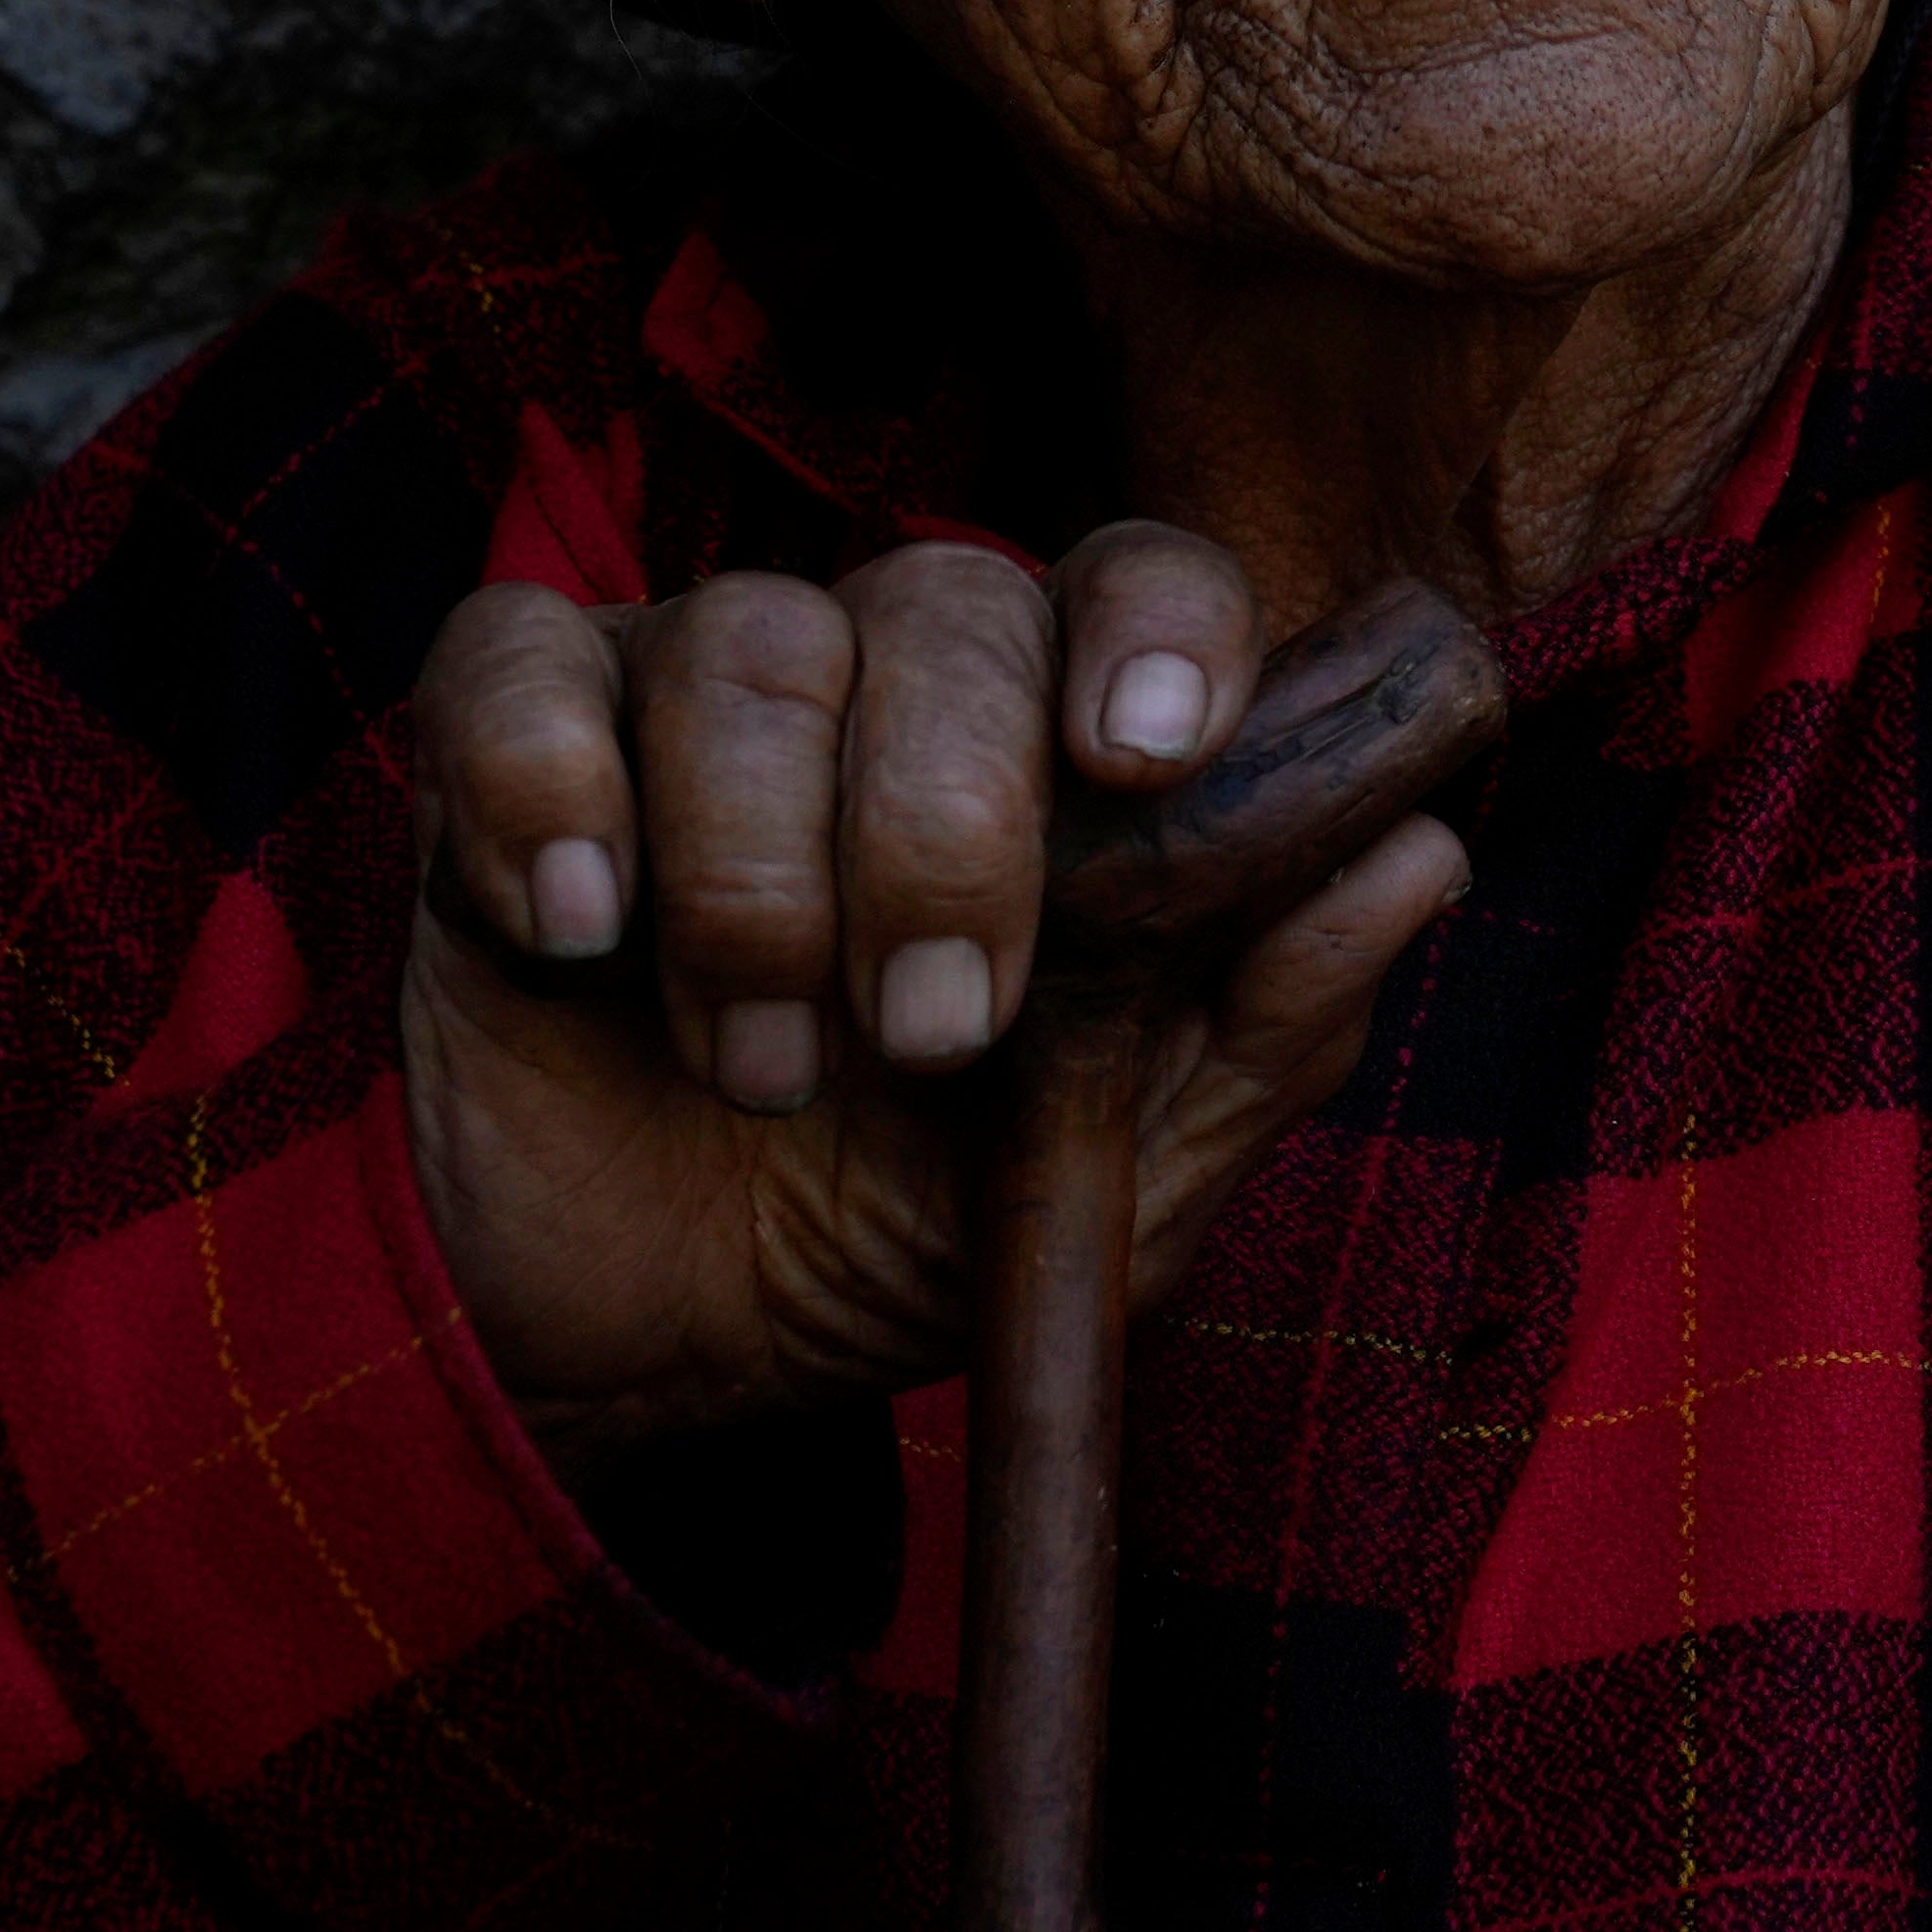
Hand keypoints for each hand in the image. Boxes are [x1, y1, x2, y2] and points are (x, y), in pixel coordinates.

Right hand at [393, 527, 1472, 1440]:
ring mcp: (692, 690)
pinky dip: (553, 798)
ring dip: (757, 879)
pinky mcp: (508, 737)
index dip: (1160, 628)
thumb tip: (1422, 859)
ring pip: (745, 641)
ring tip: (756, 1068)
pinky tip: (583, 936)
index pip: (1142, 581)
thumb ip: (1262, 1036)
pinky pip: (517, 664)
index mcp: (1056, 753)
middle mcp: (888, 680)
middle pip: (945, 599)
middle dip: (947, 827)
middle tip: (929, 1032)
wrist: (621, 1349)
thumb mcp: (1107, 1193)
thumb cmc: (882, 1237)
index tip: (1150, 756)